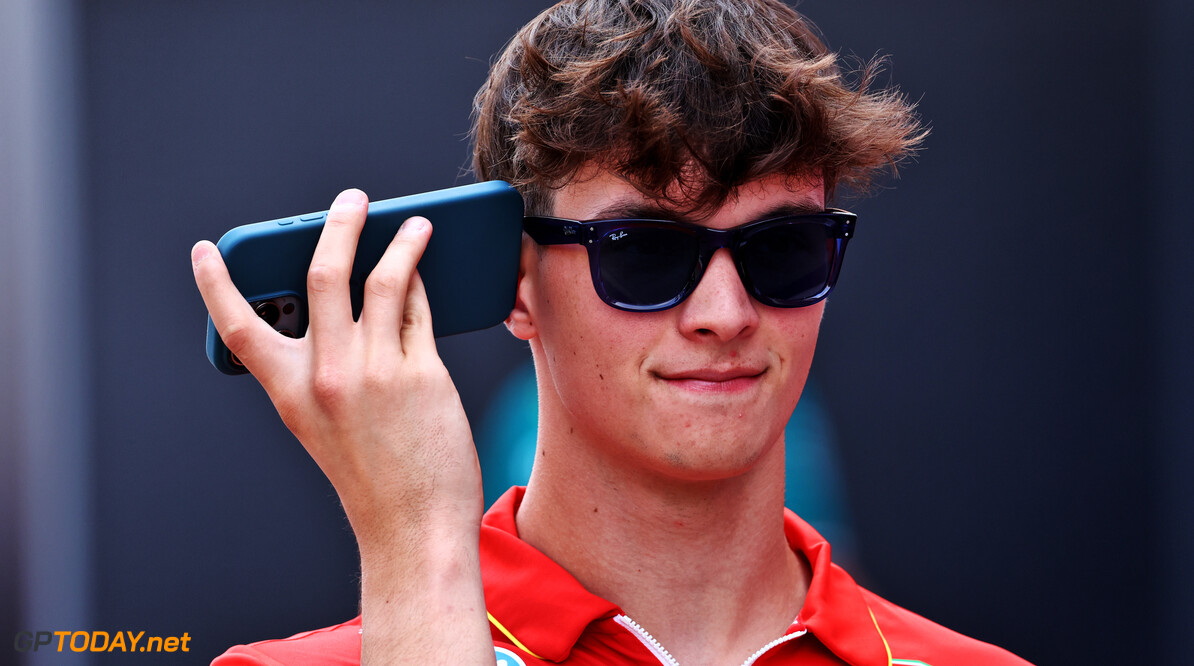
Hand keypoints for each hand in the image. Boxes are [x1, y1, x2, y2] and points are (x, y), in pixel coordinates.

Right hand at [192, 188, 492, 662]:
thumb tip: (358, 297)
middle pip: (323, 275)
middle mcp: (325, 376)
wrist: (412, 527)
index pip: (240, 328)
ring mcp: (372, 372)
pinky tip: (427, 270)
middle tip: (352, 200)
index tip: (205, 251)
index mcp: (290, 392)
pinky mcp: (419, 374)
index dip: (216, 285)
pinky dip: (421, 283)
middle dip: (338, 225)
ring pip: (382, 279)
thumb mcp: (324, 426)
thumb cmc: (373, 478)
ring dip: (399, 240)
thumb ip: (327, 367)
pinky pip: (417, 310)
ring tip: (413, 223)